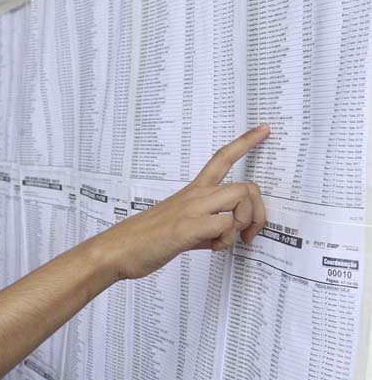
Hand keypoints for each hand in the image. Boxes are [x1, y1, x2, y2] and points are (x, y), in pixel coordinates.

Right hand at [96, 124, 268, 280]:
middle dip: (258, 212)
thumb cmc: (144, 239)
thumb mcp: (181, 228)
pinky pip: (225, 224)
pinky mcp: (186, 227)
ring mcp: (190, 210)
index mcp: (192, 192)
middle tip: (249, 233)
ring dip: (243, 223)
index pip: (222, 158)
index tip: (264, 129)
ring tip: (225, 240)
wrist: (116, 250)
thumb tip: (226, 235)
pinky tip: (210, 247)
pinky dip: (225, 240)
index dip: (246, 142)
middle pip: (244, 185)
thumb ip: (205, 227)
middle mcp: (194, 196)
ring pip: (240, 198)